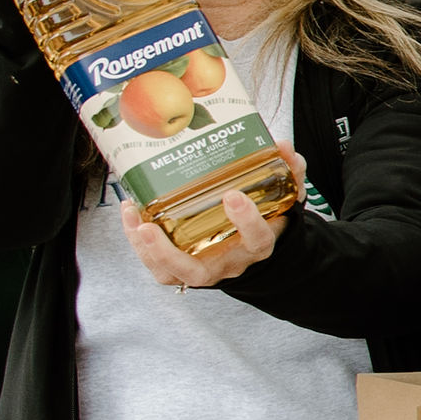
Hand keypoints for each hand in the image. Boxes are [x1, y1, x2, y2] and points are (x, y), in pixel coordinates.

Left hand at [120, 146, 304, 285]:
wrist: (253, 247)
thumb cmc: (265, 219)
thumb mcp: (284, 197)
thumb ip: (290, 173)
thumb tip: (282, 147)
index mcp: (256, 246)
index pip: (256, 238)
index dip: (246, 220)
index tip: (232, 195)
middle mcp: (227, 263)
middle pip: (198, 272)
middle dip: (170, 253)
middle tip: (150, 227)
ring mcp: (202, 270)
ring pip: (171, 272)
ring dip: (147, 249)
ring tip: (133, 219)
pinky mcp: (180, 270)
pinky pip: (157, 266)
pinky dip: (139, 244)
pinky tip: (131, 216)